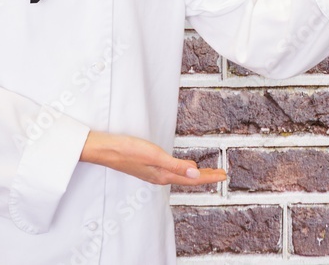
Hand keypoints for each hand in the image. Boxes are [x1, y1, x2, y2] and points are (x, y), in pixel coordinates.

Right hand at [80, 131, 226, 185]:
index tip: (224, 175)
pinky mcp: (148, 166)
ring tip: (208, 172)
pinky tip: (184, 166)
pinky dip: (183, 170)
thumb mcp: (154, 156)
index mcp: (163, 176)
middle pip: (188, 179)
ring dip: (196, 174)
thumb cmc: (127, 151)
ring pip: (181, 175)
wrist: (105, 149)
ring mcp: (153, 172)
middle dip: (206, 176)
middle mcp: (160, 176)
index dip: (209, 177)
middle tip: (221, 174)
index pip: (192, 179)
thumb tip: (196, 172)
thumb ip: (176, 165)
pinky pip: (172, 171)